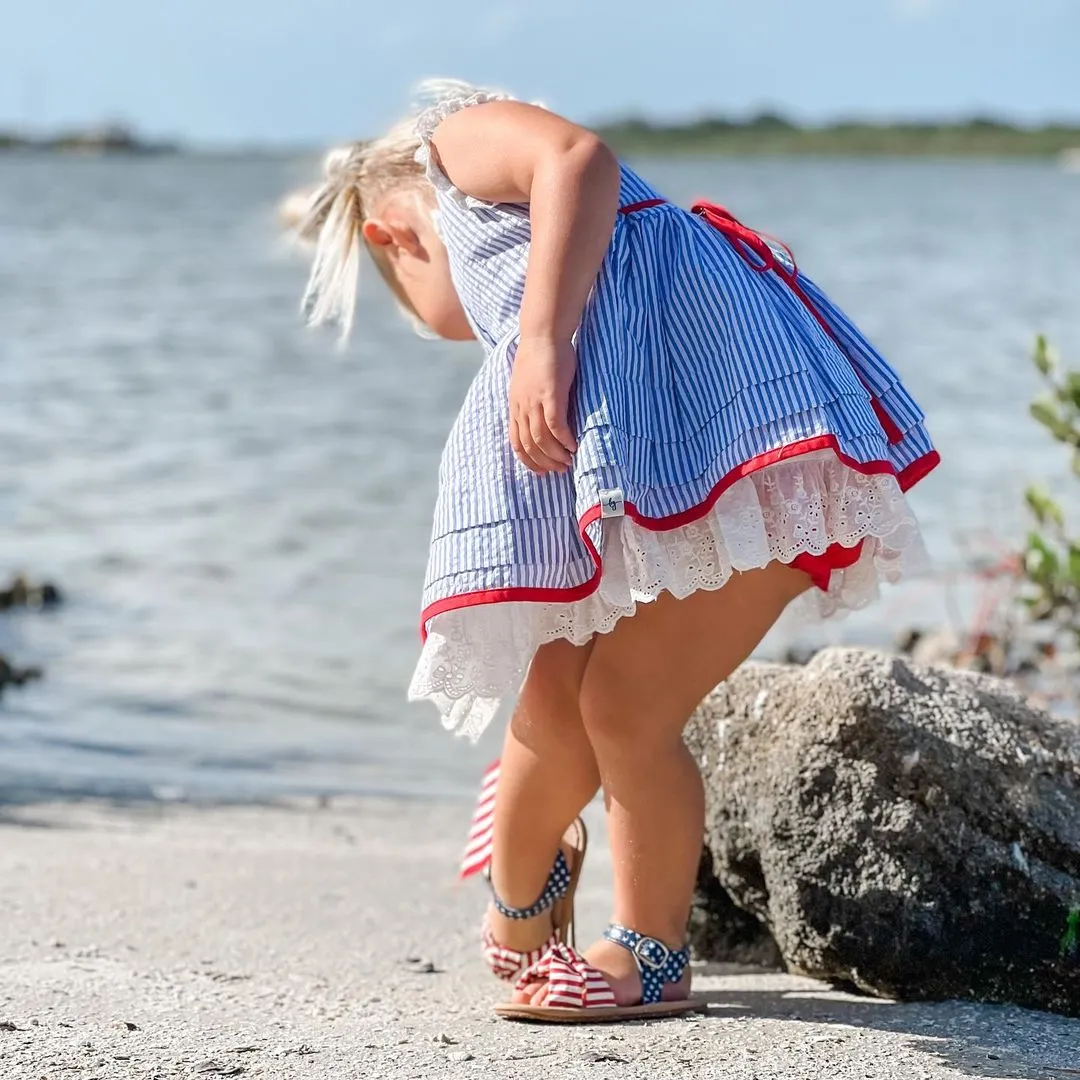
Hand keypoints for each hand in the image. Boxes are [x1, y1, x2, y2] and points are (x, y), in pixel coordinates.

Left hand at [508, 336, 578, 474]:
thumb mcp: (528, 382)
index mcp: (515, 406)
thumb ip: (531, 401)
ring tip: (569, 461)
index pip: (517, 442)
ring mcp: (534, 401)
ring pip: (542, 439)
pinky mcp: (551, 394)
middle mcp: (522, 407)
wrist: (543, 333)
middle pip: (529, 445)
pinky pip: (556, 425)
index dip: (528, 461)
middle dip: (545, 462)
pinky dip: (564, 440)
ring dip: (555, 455)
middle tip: (561, 470)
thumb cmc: (540, 355)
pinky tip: (574, 446)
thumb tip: (540, 416)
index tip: (541, 472)